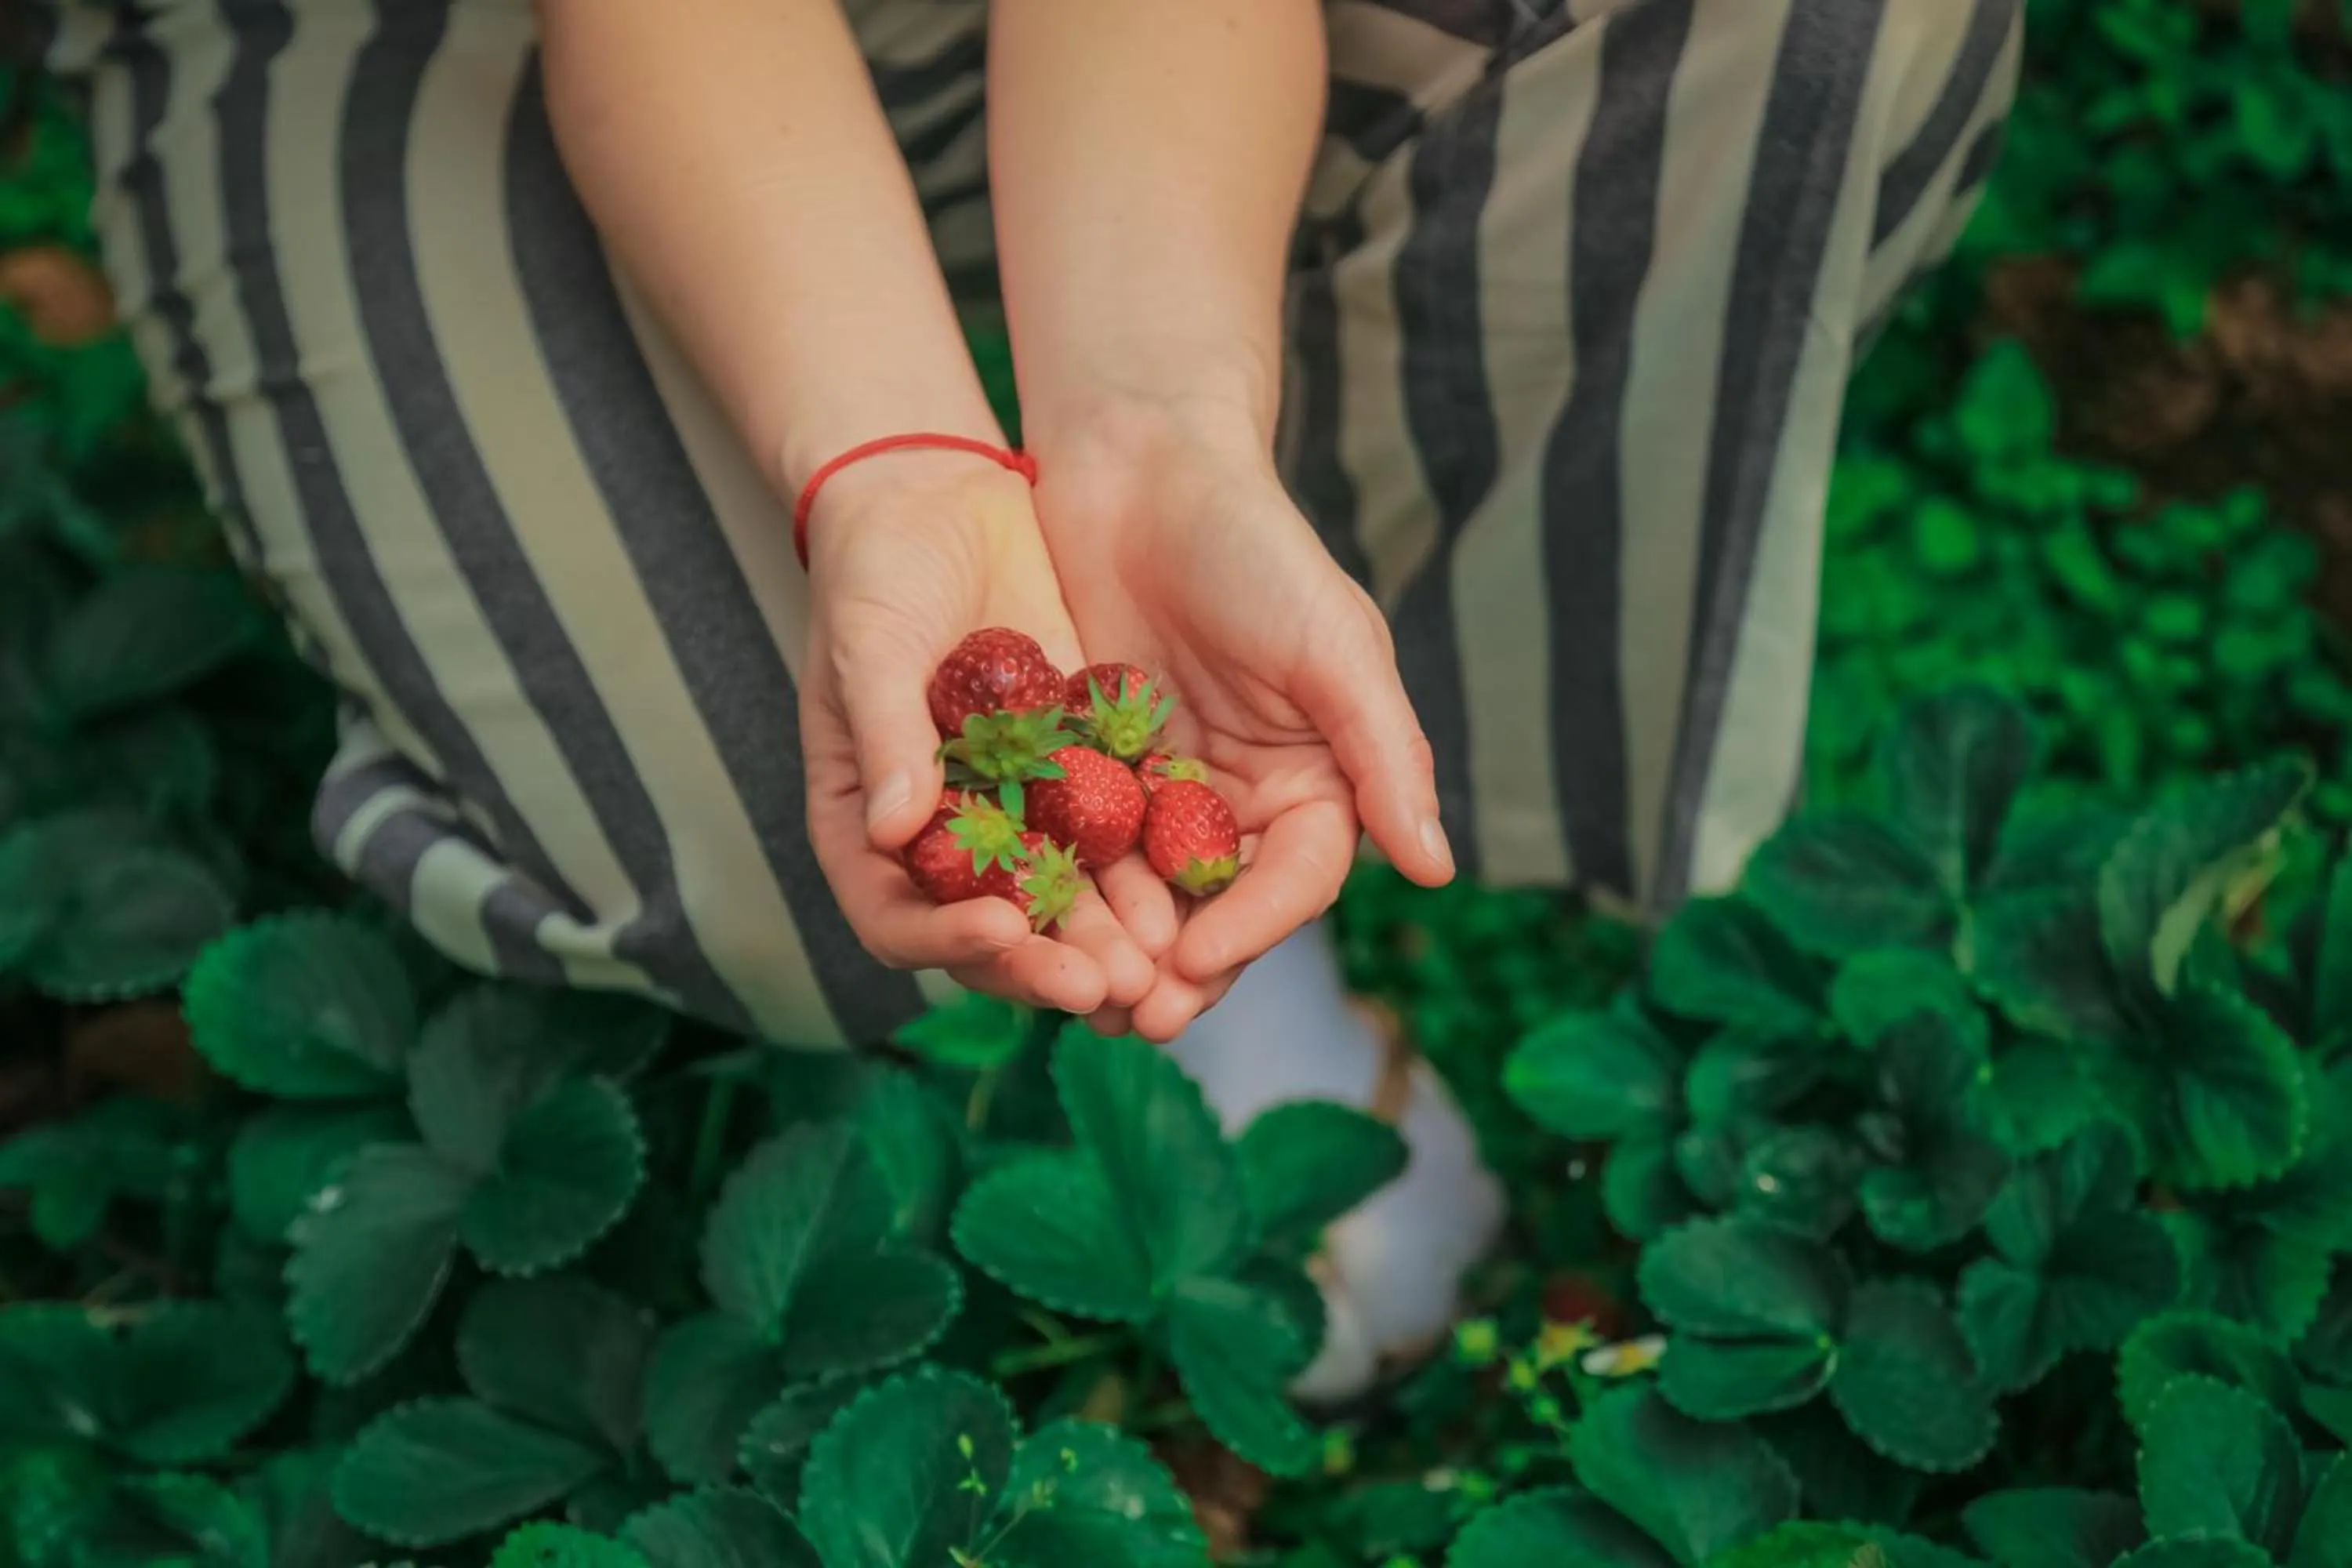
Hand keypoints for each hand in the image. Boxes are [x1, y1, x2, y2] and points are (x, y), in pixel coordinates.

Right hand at [799, 453, 1158, 1016]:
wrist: (938, 500)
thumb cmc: (874, 572)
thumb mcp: (870, 646)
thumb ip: (885, 736)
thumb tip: (890, 827)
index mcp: (867, 829)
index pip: (898, 917)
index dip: (949, 940)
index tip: (1005, 933)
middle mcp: (941, 839)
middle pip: (992, 931)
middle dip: (1051, 963)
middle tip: (1113, 987)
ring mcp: (1012, 812)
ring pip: (1062, 898)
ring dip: (1110, 935)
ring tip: (1163, 964)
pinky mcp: (1073, 774)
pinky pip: (1111, 836)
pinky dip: (1147, 867)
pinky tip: (1194, 886)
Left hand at [1032, 403, 1455, 1040]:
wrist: (1143, 464)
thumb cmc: (1256, 545)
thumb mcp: (1333, 643)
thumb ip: (1383, 754)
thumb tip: (1436, 870)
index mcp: (1317, 782)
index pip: (1294, 880)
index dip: (1253, 928)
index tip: (1201, 963)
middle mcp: (1241, 800)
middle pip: (1216, 907)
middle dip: (1179, 967)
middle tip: (1134, 1018)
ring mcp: (1161, 789)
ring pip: (1141, 893)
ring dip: (1113, 949)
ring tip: (1076, 1001)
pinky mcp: (1086, 769)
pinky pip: (1072, 844)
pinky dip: (1053, 890)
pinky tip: (1019, 930)